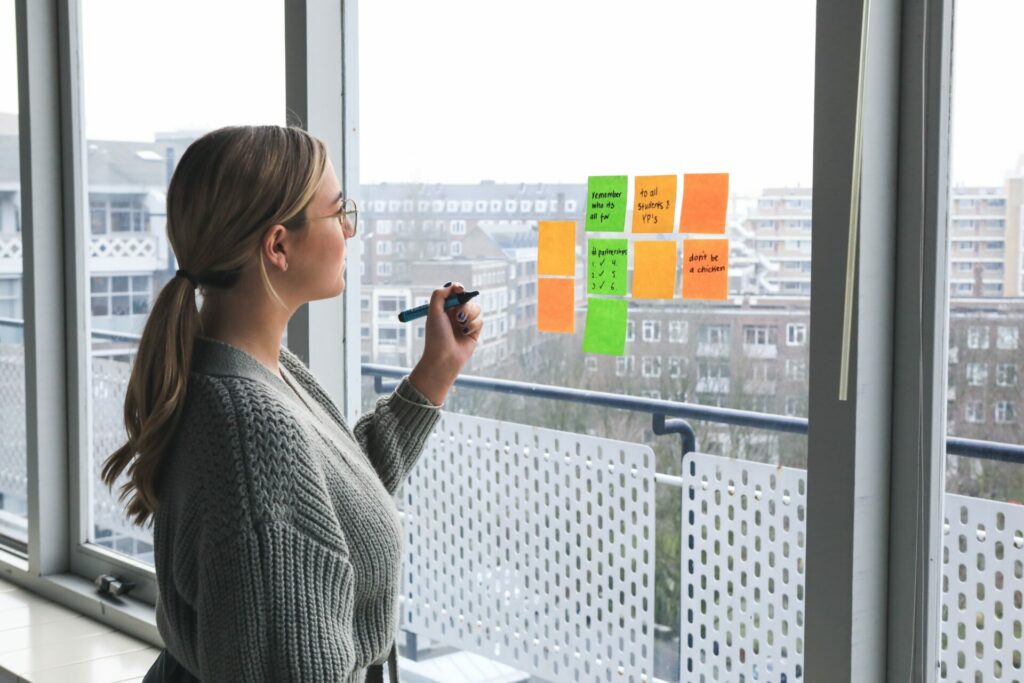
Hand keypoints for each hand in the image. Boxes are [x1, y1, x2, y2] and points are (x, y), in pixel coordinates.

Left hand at [408, 282, 482, 404]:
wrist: (444, 358)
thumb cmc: (437, 336)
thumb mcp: (433, 312)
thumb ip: (440, 294)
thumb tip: (453, 285)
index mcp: (443, 308)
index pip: (454, 292)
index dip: (458, 288)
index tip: (459, 289)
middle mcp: (454, 314)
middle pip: (467, 299)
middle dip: (464, 305)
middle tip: (458, 315)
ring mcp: (465, 322)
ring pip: (476, 308)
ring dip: (469, 315)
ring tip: (461, 326)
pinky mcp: (474, 331)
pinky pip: (480, 320)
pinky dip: (473, 325)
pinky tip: (466, 333)